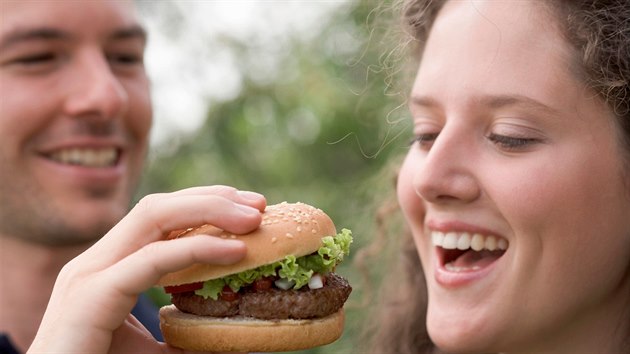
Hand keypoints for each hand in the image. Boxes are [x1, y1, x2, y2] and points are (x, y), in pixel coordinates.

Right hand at [27, 186, 265, 353]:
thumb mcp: (154, 348)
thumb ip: (186, 334)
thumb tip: (231, 336)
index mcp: (108, 267)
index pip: (159, 216)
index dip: (205, 205)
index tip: (248, 209)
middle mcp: (97, 262)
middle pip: (159, 206)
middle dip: (213, 198)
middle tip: (259, 204)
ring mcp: (90, 274)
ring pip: (155, 216)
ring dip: (210, 210)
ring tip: (254, 219)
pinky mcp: (92, 295)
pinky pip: (152, 259)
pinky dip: (198, 249)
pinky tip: (235, 252)